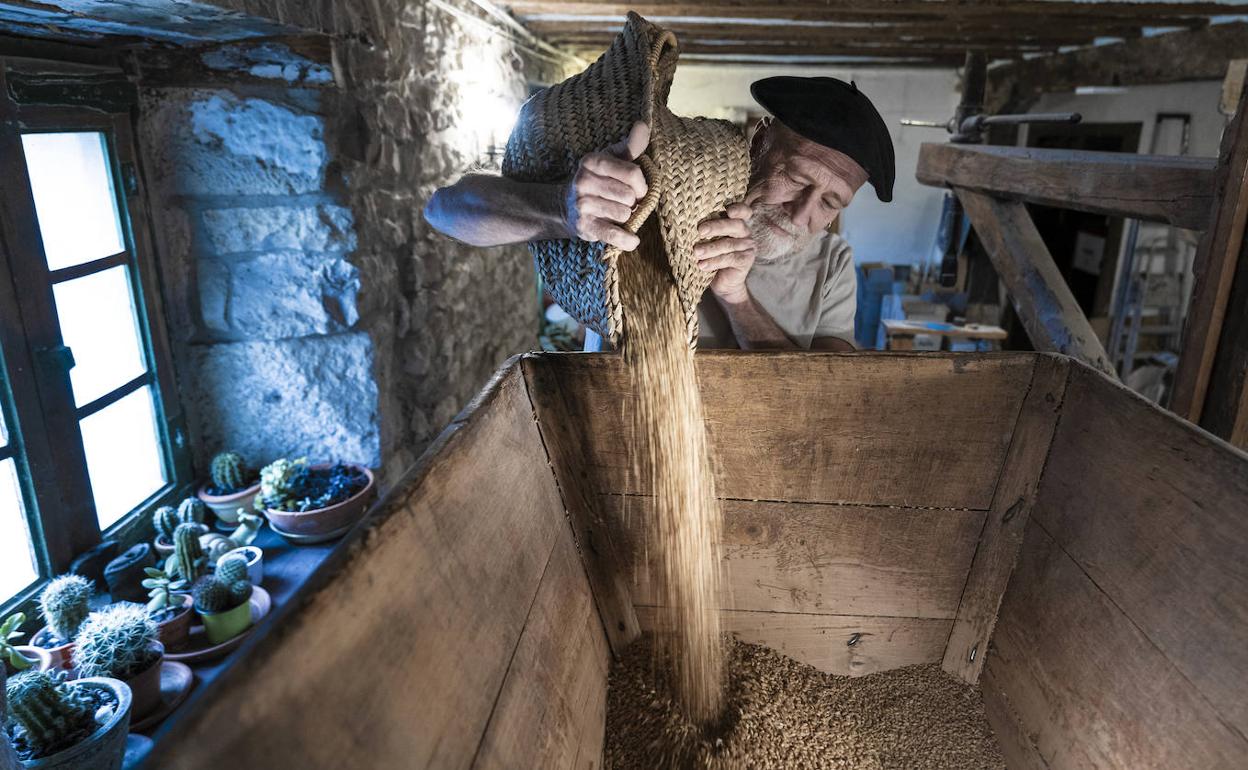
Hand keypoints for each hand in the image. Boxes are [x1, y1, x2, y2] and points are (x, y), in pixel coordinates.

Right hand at [561, 121, 649, 250]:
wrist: (565, 206)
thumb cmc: (597, 180)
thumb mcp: (610, 159)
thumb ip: (630, 146)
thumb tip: (643, 125)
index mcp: (593, 161)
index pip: (633, 173)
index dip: (642, 185)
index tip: (638, 190)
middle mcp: (584, 181)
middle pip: (630, 195)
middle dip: (634, 202)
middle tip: (626, 203)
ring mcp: (582, 205)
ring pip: (624, 214)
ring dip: (627, 217)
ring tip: (618, 214)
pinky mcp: (584, 226)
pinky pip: (612, 234)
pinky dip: (626, 239)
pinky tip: (632, 240)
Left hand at [694, 202, 755, 301]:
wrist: (722, 282)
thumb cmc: (711, 256)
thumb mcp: (708, 241)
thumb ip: (705, 230)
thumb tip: (684, 222)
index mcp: (736, 222)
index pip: (743, 211)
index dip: (738, 208)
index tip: (728, 210)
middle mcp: (745, 232)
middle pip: (735, 225)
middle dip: (717, 226)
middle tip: (700, 231)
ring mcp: (748, 246)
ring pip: (729, 244)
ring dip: (711, 248)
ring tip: (696, 252)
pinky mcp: (746, 260)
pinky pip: (730, 259)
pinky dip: (714, 262)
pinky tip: (702, 265)